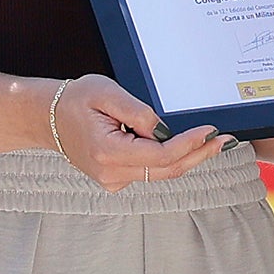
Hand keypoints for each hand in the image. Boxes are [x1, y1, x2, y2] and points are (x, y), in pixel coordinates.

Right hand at [50, 75, 225, 190]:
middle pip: (167, 171)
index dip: (190, 145)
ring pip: (161, 174)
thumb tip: (165, 130)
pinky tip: (183, 146)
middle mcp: (111, 173)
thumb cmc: (75, 100)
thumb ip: (138, 112)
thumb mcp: (106, 93)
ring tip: (212, 143)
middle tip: (225, 141)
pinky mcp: (116, 179)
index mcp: (108, 152)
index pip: (161, 156)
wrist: (48, 117)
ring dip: (187, 158)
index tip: (210, 132)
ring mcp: (113, 180)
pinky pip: (150, 172)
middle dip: (199, 155)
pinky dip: (169, 160)